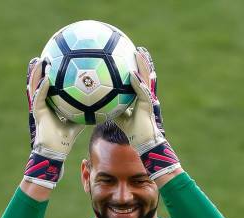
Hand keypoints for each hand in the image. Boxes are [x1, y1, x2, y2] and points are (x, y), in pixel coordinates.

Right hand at [24, 57, 84, 188]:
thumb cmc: (66, 139)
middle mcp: (43, 104)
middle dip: (41, 70)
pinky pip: (39, 98)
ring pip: (35, 87)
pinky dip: (42, 89)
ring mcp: (39, 108)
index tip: (55, 61)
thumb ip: (86, 112)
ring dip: (37, 74)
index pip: (50, 86)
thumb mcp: (78, 122)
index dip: (51, 74)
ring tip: (40, 61)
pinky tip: (46, 79)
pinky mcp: (38, 113)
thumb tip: (102, 105)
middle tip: (45, 55)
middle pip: (39, 83)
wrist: (56, 151)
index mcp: (50, 105)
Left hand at [114, 47, 180, 179]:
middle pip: (145, 75)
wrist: (143, 144)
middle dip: (142, 62)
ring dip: (143, 66)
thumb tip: (94, 101)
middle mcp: (145, 96)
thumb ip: (110, 107)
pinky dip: (138, 83)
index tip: (131, 56)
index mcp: (140, 98)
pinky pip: (142, 91)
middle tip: (137, 49)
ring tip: (139, 53)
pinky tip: (132, 74)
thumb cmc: (132, 133)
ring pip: (147, 79)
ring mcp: (148, 100)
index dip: (136, 67)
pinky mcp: (148, 106)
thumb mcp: (118, 117)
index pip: (139, 79)